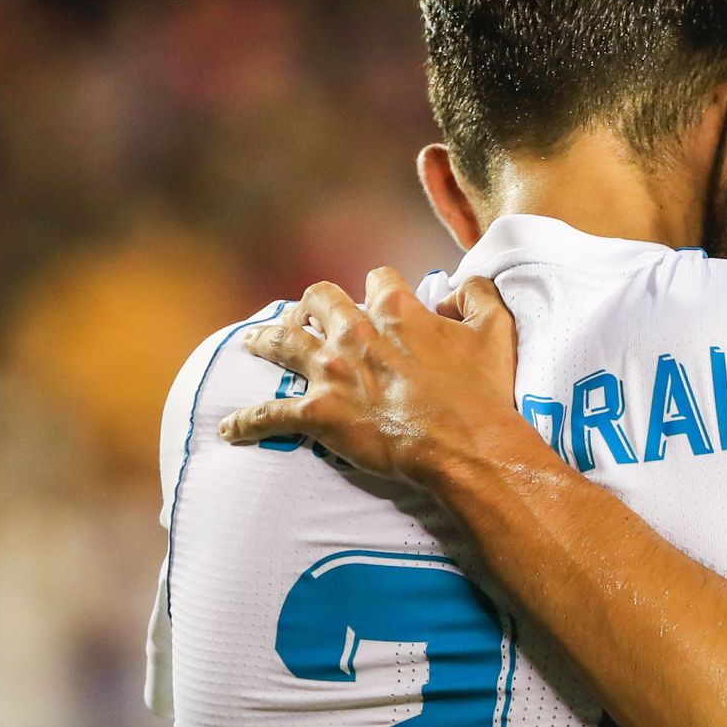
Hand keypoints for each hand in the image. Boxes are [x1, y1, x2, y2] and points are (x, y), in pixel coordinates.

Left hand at [220, 266, 529, 488]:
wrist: (465, 445)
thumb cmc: (482, 394)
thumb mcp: (496, 333)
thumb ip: (480, 296)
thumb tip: (461, 287)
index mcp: (397, 311)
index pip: (379, 280)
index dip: (380, 291)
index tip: (382, 303)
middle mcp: (356, 332)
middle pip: (320, 298)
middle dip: (314, 304)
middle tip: (310, 316)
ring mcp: (333, 372)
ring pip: (283, 342)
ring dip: (266, 340)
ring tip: (254, 342)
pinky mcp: (319, 412)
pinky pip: (270, 413)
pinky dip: (248, 422)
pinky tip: (230, 429)